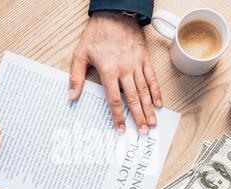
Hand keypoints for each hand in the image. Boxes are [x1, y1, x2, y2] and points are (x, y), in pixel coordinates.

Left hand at [69, 11, 162, 134]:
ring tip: (153, 122)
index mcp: (108, 71)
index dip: (117, 117)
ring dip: (149, 108)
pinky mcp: (144, 58)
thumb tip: (71, 97)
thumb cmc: (96, 34)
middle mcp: (124, 70)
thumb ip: (76, 77)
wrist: (114, 14)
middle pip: (132, 99)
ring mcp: (136, 64)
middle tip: (143, 132)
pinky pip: (152, 78)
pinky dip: (157, 91)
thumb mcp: (80, 54)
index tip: (121, 129)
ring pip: (144, 91)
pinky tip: (159, 103)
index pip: (114, 100)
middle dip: (138, 117)